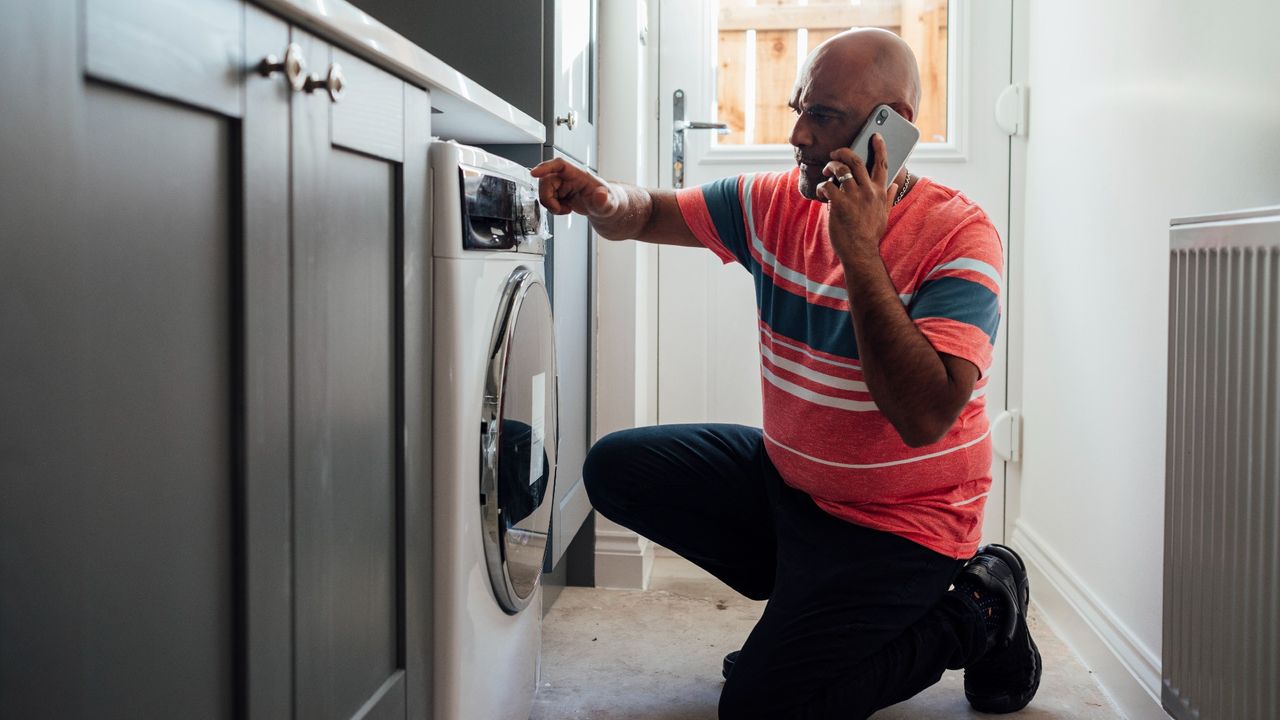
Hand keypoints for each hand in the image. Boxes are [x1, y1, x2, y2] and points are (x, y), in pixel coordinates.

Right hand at [530, 158, 618, 217]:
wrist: (606, 209)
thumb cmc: (609, 202)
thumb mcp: (609, 205)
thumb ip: (604, 201)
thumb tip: (601, 195)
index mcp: (579, 175)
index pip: (560, 165)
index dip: (545, 167)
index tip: (534, 173)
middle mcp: (569, 178)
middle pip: (546, 181)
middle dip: (547, 198)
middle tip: (558, 209)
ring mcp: (563, 185)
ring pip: (544, 191)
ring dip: (550, 204)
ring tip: (565, 210)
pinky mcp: (560, 193)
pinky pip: (548, 199)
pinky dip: (553, 208)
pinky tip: (565, 209)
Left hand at [815, 134, 899, 264]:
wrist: (861, 252)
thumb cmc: (870, 234)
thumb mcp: (884, 214)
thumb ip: (887, 197)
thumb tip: (894, 184)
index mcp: (879, 192)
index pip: (882, 164)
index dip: (879, 147)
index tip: (875, 135)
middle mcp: (868, 191)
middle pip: (856, 161)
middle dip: (843, 152)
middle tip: (835, 153)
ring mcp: (854, 197)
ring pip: (840, 170)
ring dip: (830, 167)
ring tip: (826, 171)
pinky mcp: (840, 204)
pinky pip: (828, 186)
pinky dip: (822, 186)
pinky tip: (822, 192)